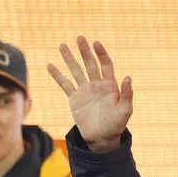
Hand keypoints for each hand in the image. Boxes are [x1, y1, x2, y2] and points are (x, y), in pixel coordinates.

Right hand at [46, 36, 132, 152]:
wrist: (102, 138)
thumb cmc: (116, 125)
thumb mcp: (125, 110)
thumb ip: (127, 94)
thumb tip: (128, 77)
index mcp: (110, 85)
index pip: (105, 64)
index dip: (101, 53)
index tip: (96, 43)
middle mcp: (97, 85)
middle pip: (90, 64)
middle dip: (85, 51)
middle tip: (79, 38)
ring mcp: (85, 91)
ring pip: (75, 71)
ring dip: (69, 58)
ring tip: (62, 45)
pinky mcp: (75, 99)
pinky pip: (65, 84)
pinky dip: (57, 75)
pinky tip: (50, 65)